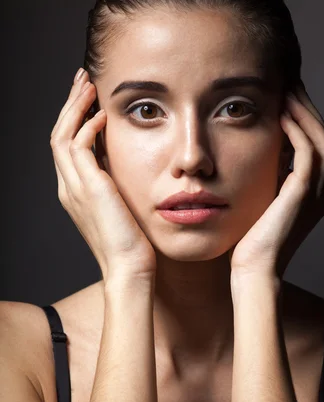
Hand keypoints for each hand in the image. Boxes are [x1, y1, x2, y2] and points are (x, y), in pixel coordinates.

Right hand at [50, 69, 156, 281]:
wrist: (129, 267)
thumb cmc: (132, 243)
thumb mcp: (122, 207)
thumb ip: (116, 184)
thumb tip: (125, 164)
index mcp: (75, 192)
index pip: (68, 146)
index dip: (75, 119)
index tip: (89, 99)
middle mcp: (68, 187)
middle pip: (59, 135)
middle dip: (70, 105)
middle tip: (83, 80)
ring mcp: (74, 187)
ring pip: (62, 135)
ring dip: (74, 108)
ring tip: (88, 85)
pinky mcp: (88, 188)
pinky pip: (77, 147)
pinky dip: (87, 127)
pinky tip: (102, 116)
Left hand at [229, 81, 323, 281]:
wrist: (254, 271)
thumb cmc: (251, 244)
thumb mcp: (262, 204)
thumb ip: (268, 180)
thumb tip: (259, 156)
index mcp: (313, 195)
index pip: (315, 147)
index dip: (304, 120)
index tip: (285, 98)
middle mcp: (322, 192)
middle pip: (323, 138)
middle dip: (308, 109)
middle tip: (290, 83)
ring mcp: (317, 194)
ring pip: (321, 141)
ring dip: (305, 113)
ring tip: (288, 90)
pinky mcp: (303, 195)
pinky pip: (308, 154)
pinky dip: (298, 131)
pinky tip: (282, 115)